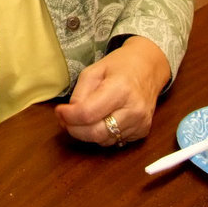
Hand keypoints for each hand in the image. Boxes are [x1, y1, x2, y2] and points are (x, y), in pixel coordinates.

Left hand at [52, 37, 169, 146]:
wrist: (149, 68)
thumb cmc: (119, 66)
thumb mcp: (94, 70)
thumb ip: (80, 94)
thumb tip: (69, 116)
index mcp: (120, 89)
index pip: (88, 113)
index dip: (69, 116)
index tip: (59, 111)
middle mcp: (134, 110)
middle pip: (96, 133)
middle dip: (74, 130)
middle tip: (64, 120)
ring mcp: (141, 123)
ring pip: (104, 140)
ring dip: (87, 133)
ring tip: (80, 119)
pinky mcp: (143, 132)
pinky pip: (115, 141)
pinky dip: (102, 134)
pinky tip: (100, 120)